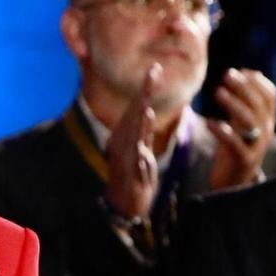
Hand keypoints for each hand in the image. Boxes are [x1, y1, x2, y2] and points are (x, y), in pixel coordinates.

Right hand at [104, 64, 160, 221]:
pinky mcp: (130, 166)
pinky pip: (136, 145)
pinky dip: (141, 131)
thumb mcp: (140, 153)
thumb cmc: (134, 180)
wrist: (124, 206)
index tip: (154, 70)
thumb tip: (146, 115)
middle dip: (144, 90)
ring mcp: (125, 153)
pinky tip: (147, 117)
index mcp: (124, 137)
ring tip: (149, 89)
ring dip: (142, 106)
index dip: (145, 89)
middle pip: (134, 111)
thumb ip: (143, 134)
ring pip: (134, 125)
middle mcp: (121, 141)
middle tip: (153, 70)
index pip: (136, 108)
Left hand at [205, 68, 275, 189]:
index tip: (241, 71)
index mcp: (267, 119)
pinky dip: (223, 131)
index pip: (270, 95)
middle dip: (243, 87)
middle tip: (227, 74)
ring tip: (217, 92)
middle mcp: (266, 130)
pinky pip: (235, 143)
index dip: (257, 81)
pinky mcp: (244, 159)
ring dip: (233, 103)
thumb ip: (244, 100)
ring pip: (249, 120)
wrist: (236, 182)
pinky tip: (210, 122)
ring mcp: (257, 145)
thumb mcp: (242, 122)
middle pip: (258, 104)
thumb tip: (247, 72)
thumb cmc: (236, 147)